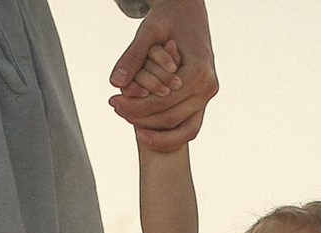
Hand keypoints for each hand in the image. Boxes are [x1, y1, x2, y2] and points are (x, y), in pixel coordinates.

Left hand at [110, 0, 217, 151]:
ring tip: (126, 118)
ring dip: (153, 130)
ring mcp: (208, 96)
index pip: (162, 101)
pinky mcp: (203, 99)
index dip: (135, 106)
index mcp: (198, 71)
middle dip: (140, 118)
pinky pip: (187, 127)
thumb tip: (115, 83)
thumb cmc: (169, 18)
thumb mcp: (149, 31)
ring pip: (180, 128)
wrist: (190, 13)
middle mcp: (208, 87)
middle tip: (115, 109)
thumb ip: (133, 56)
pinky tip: (143, 128)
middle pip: (170, 117)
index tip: (112, 102)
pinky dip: (167, 133)